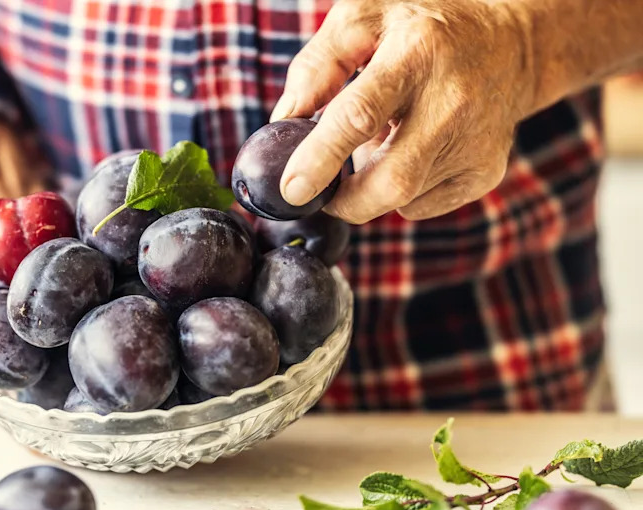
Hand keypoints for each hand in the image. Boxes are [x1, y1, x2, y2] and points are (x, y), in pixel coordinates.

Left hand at [272, 0, 534, 223]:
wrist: (511, 43)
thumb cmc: (421, 26)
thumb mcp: (366, 16)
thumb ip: (318, 65)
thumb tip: (284, 122)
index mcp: (416, 53)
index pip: (360, 115)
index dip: (320, 157)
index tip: (292, 189)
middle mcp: (453, 100)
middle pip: (390, 180)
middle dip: (344, 200)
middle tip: (320, 188)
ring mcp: (476, 142)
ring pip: (402, 197)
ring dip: (370, 187)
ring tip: (380, 141)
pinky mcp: (485, 172)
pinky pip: (422, 205)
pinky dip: (400, 191)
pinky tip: (410, 152)